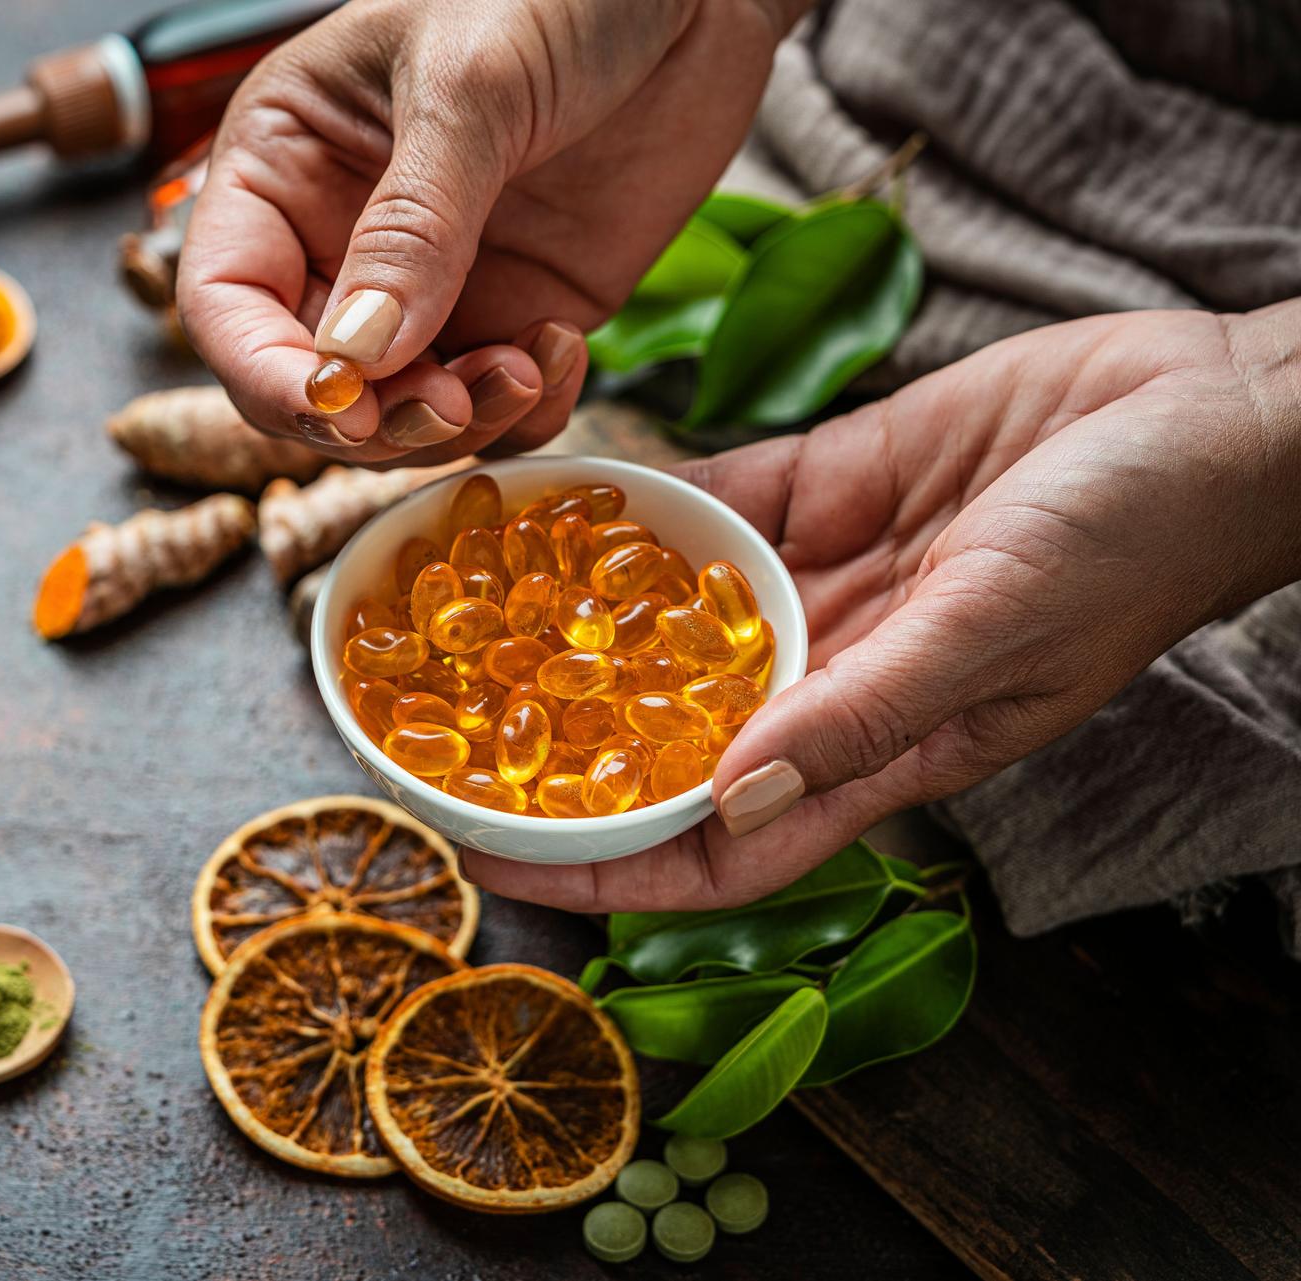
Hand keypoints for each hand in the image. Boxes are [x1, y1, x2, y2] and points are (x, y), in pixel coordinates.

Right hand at [176, 0, 792, 464]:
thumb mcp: (468, 86)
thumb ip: (412, 223)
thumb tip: (356, 356)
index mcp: (284, 166)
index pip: (226, 302)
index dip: (265, 370)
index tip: (334, 404)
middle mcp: (342, 240)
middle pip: (306, 384)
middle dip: (371, 418)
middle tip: (447, 406)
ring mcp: (431, 288)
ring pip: (399, 417)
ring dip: (455, 426)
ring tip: (521, 370)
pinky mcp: (515, 314)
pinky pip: (496, 409)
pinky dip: (525, 414)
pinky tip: (563, 350)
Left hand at [461, 302, 1300, 910]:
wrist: (1207, 409)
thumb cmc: (1131, 545)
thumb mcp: (992, 636)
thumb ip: (865, 710)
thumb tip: (736, 792)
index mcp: (881, 751)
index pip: (722, 846)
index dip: (613, 869)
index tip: (499, 864)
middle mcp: (834, 679)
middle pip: (673, 741)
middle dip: (569, 751)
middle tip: (447, 739)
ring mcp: (828, 583)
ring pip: (680, 624)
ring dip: (590, 627)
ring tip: (474, 620)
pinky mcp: (830, 489)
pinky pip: (717, 513)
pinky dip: (647, 513)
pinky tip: (562, 502)